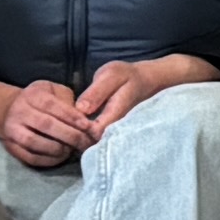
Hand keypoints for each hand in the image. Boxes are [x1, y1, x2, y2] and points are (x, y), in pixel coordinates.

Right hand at [0, 78, 94, 166]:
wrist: (8, 109)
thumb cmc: (40, 100)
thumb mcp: (54, 91)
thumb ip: (69, 100)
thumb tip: (85, 116)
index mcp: (32, 95)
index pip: (52, 105)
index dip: (72, 117)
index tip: (89, 127)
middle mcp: (19, 111)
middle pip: (46, 125)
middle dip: (71, 136)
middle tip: (88, 143)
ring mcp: (12, 130)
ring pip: (35, 143)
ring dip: (59, 149)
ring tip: (74, 150)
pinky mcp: (10, 146)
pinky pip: (30, 157)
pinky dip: (48, 160)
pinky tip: (61, 157)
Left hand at [72, 54, 219, 131]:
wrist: (149, 81)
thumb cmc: (127, 76)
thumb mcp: (111, 76)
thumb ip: (96, 92)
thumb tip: (80, 110)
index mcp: (117, 114)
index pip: (95, 132)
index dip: (79, 128)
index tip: (70, 119)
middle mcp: (121, 129)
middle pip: (97, 143)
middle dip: (80, 136)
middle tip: (70, 124)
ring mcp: (121, 133)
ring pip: (99, 143)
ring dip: (85, 137)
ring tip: (75, 125)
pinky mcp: (119, 134)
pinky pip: (103, 140)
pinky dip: (91, 135)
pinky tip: (84, 127)